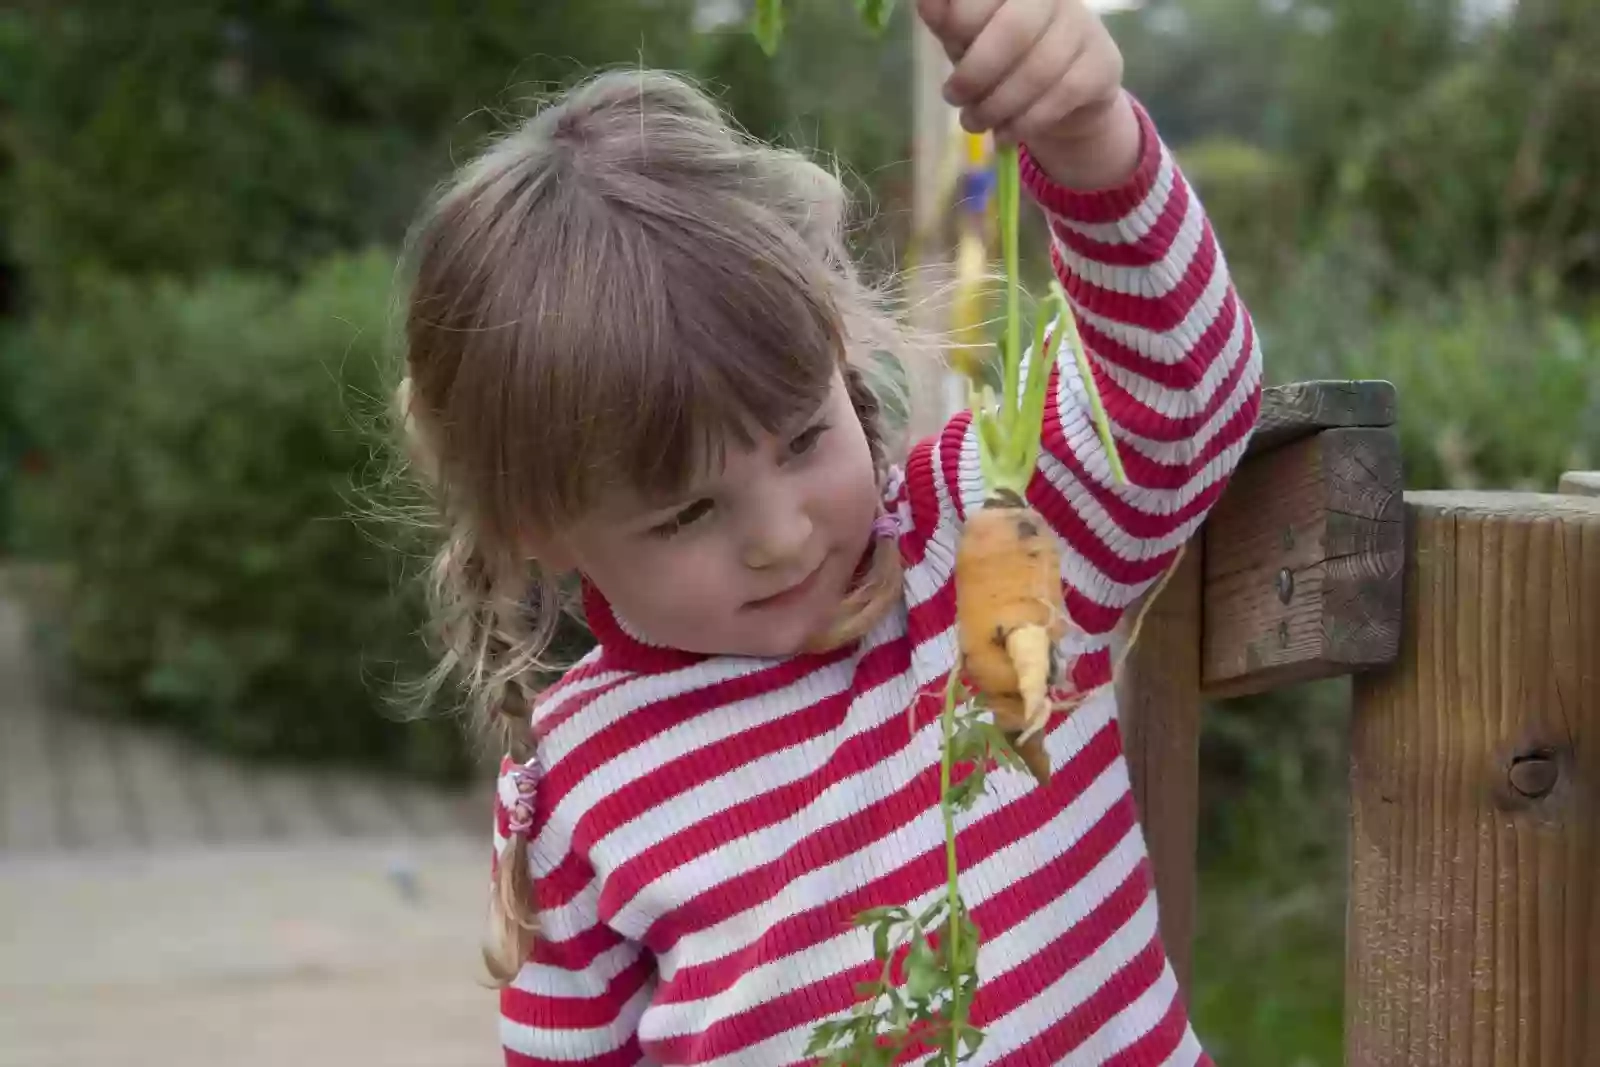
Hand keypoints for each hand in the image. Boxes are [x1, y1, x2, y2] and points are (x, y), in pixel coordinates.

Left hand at [915, 0, 1140, 189]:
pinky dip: (1024, 122)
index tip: (949, 50)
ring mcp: (1083, 27)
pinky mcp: (1101, 64)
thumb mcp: (969, 36)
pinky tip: (1005, 134)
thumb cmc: (1005, 56)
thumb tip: (926, 2)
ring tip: (974, 123)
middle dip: (975, 73)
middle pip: (1013, 30)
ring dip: (996, 106)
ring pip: (1036, 71)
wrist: (1067, 93)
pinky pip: (1059, 96)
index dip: (961, 23)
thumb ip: (949, 20)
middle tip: (953, 97)